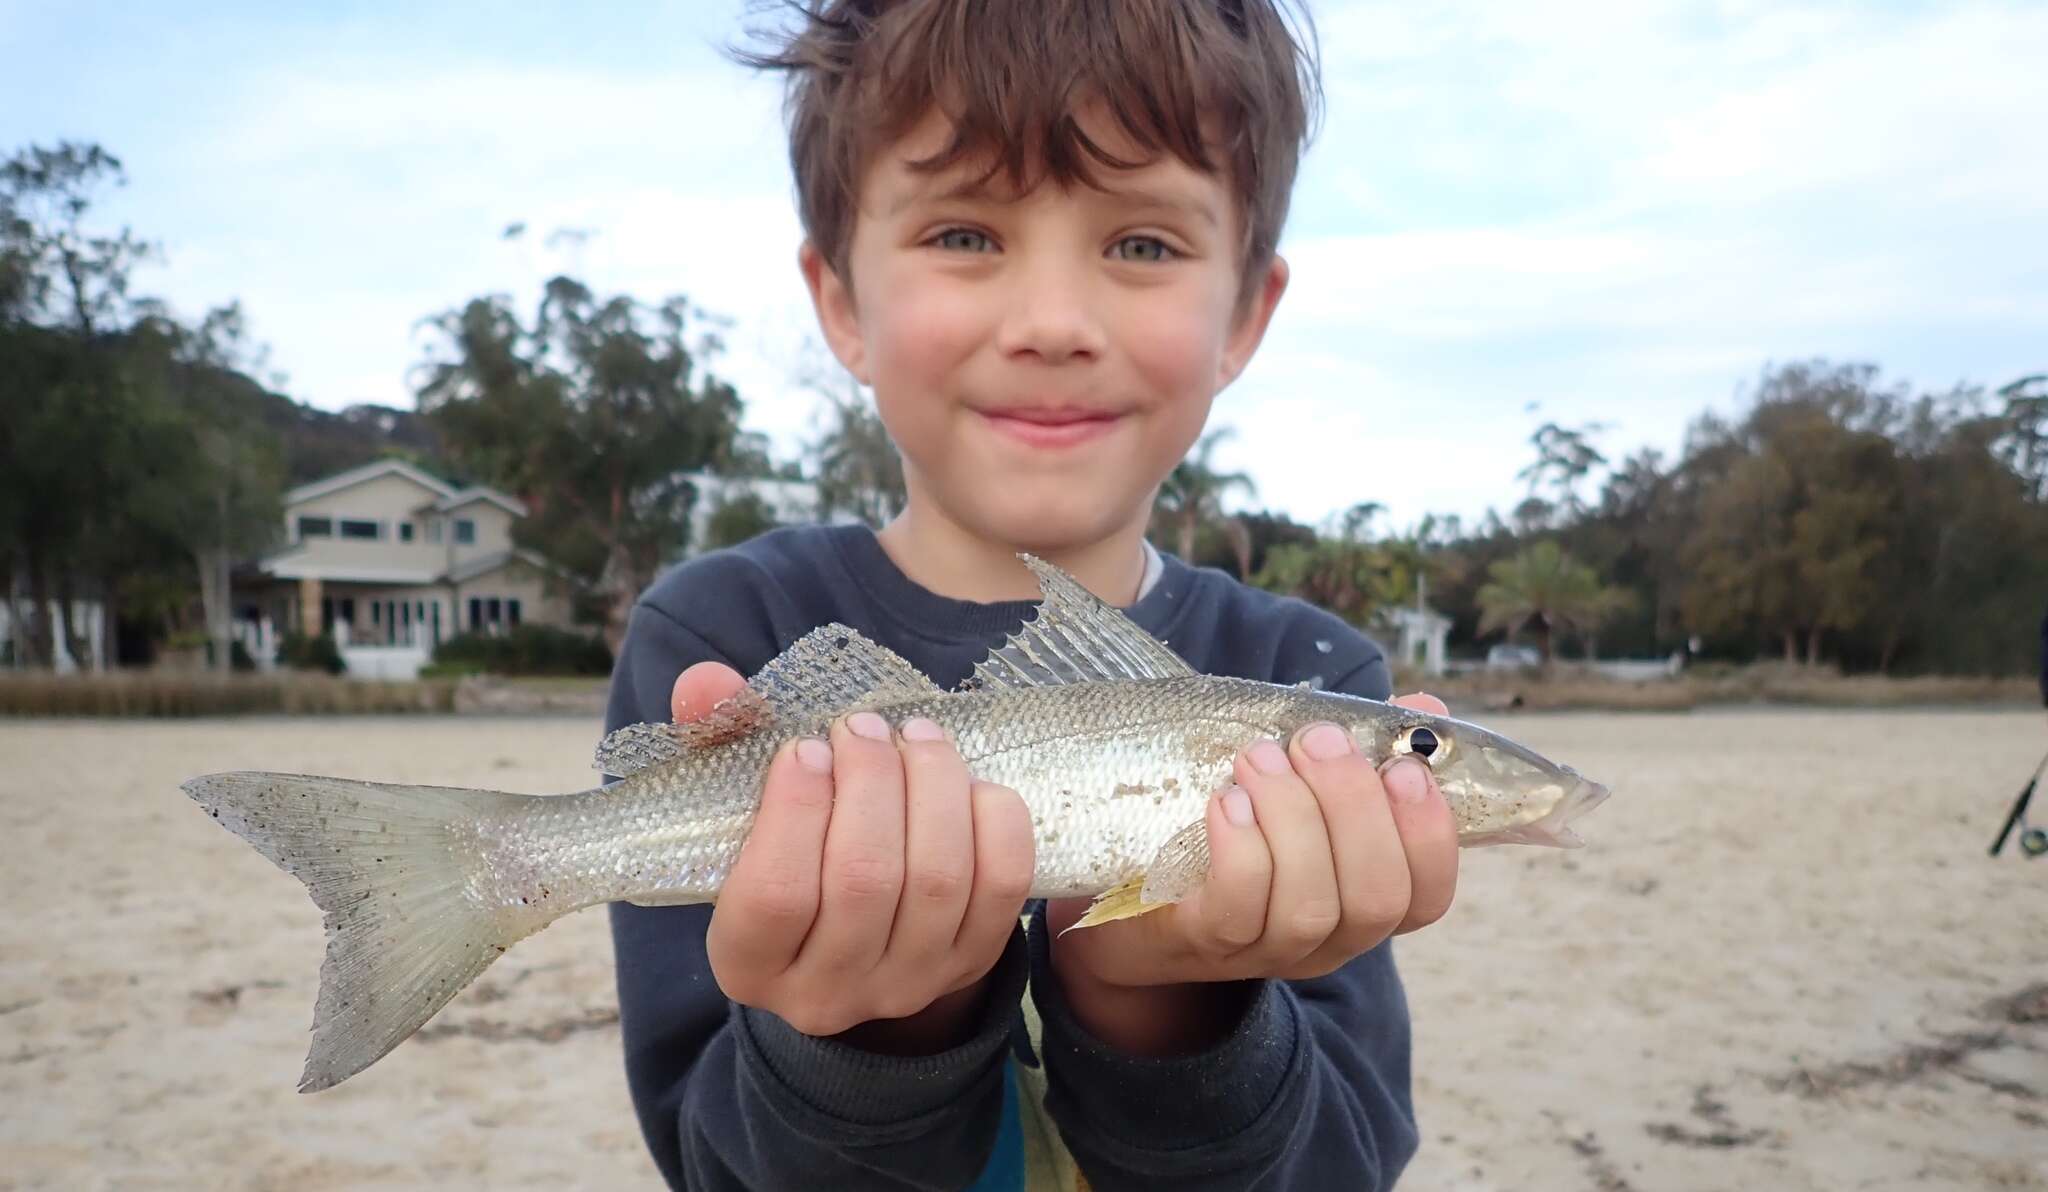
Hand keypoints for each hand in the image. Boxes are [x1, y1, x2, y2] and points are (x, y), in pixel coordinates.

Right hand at [672, 663, 1035, 1051]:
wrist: (854, 928)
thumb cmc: (785, 849)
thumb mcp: (737, 808)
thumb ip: (716, 740)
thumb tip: (707, 684)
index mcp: (749, 962)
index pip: (775, 896)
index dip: (795, 809)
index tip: (805, 749)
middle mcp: (827, 992)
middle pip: (864, 881)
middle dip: (871, 780)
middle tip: (863, 728)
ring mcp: (907, 983)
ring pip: (938, 878)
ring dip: (932, 785)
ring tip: (915, 737)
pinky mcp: (971, 961)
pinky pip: (1002, 884)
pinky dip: (992, 818)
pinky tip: (964, 783)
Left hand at [1045, 693, 1459, 1054]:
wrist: (1130, 900)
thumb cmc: (1231, 830)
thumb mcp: (1300, 789)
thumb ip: (1363, 753)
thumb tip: (1425, 710)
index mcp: (1362, 901)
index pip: (1427, 896)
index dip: (1430, 835)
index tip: (1404, 767)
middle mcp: (1326, 939)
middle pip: (1375, 898)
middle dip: (1354, 809)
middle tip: (1316, 741)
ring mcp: (1265, 949)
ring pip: (1309, 904)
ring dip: (1293, 817)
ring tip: (1259, 758)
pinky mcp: (1203, 941)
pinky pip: (1239, 908)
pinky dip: (1242, 848)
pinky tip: (1226, 801)